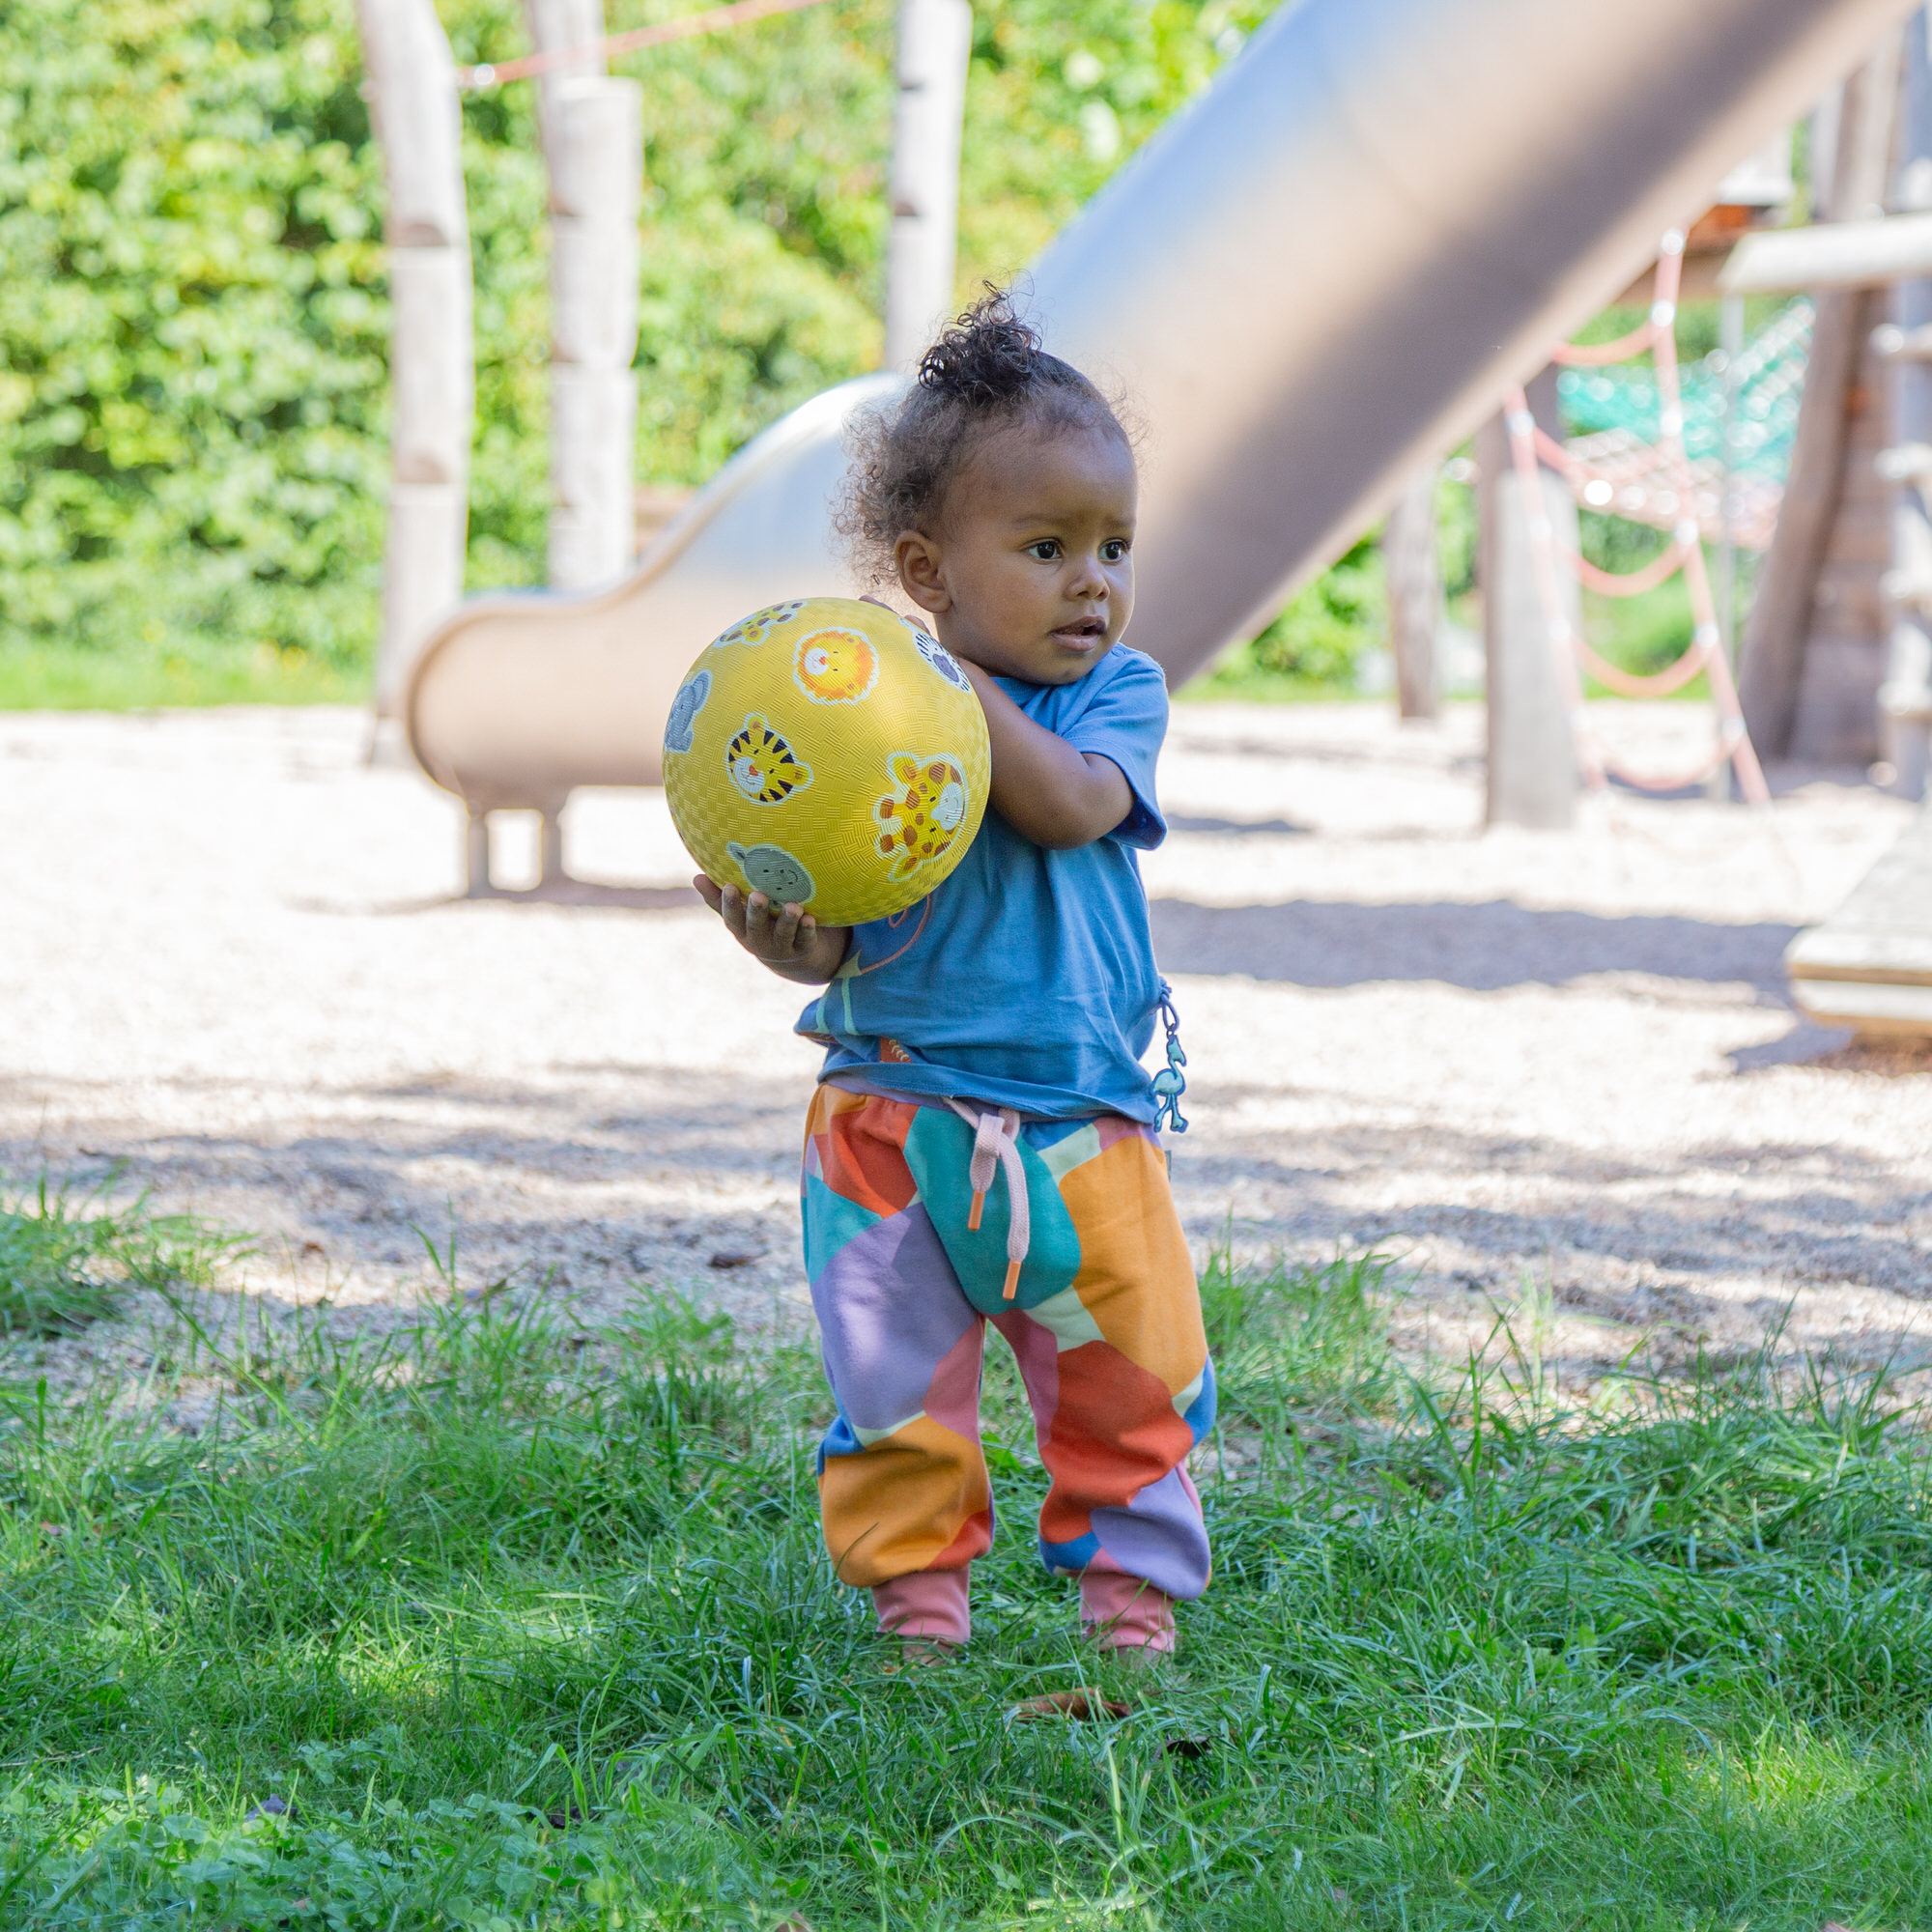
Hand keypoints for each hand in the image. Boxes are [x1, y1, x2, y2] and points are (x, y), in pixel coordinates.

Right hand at [694, 875, 849, 982]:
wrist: (791, 957)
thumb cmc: (760, 924)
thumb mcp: (739, 914)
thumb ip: (719, 898)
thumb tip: (696, 876)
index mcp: (742, 929)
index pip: (732, 917)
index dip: (730, 903)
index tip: (729, 886)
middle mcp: (759, 940)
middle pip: (756, 926)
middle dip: (756, 911)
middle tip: (758, 895)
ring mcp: (781, 946)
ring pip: (783, 934)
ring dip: (788, 920)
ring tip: (793, 906)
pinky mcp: (803, 948)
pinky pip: (805, 939)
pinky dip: (808, 929)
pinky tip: (810, 918)